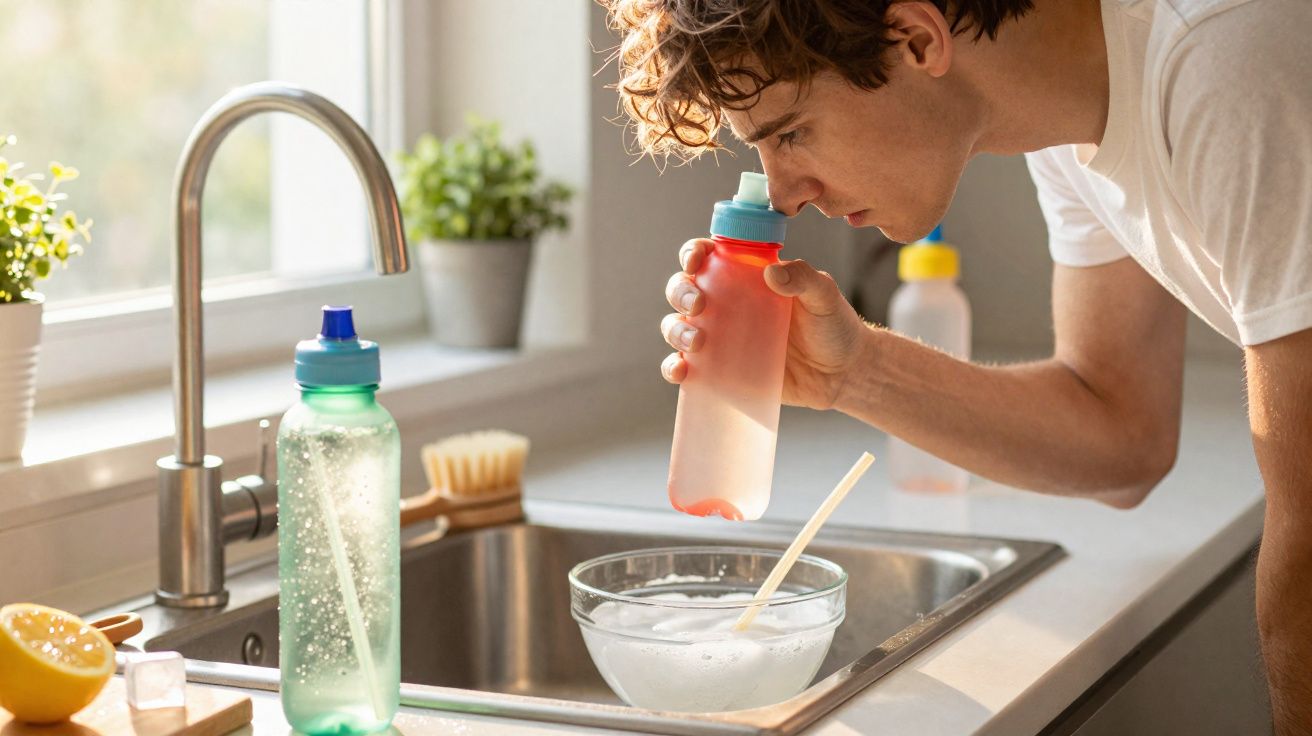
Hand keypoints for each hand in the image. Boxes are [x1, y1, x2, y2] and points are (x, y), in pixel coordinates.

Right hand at [661, 238, 871, 410]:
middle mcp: (726, 303)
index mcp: (745, 276)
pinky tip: (681, 371)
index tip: (695, 261)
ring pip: (678, 326)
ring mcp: (720, 338)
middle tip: (699, 304)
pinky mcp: (720, 370)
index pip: (708, 256)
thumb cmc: (833, 327)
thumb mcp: (824, 296)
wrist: (841, 374)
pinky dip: (675, 367)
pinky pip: (687, 367)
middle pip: (683, 288)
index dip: (692, 253)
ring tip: (697, 342)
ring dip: (676, 330)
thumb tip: (772, 273)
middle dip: (680, 292)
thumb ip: (804, 278)